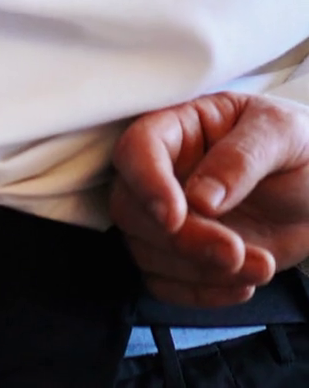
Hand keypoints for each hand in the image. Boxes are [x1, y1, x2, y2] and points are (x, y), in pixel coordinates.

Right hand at [110, 92, 308, 305]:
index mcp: (177, 130)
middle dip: (180, 240)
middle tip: (234, 251)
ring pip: (145, 250)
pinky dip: (200, 293)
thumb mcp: (282, 135)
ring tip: (262, 267)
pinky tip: (244, 284)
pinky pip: (164, 283)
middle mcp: (162, 174)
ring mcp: (169, 217)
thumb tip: (200, 199)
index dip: (146, 184)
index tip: (174, 217)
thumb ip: (242, 158)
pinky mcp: (180, 255)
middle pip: (131, 209)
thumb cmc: (301, 150)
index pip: (136, 151)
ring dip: (198, 271)